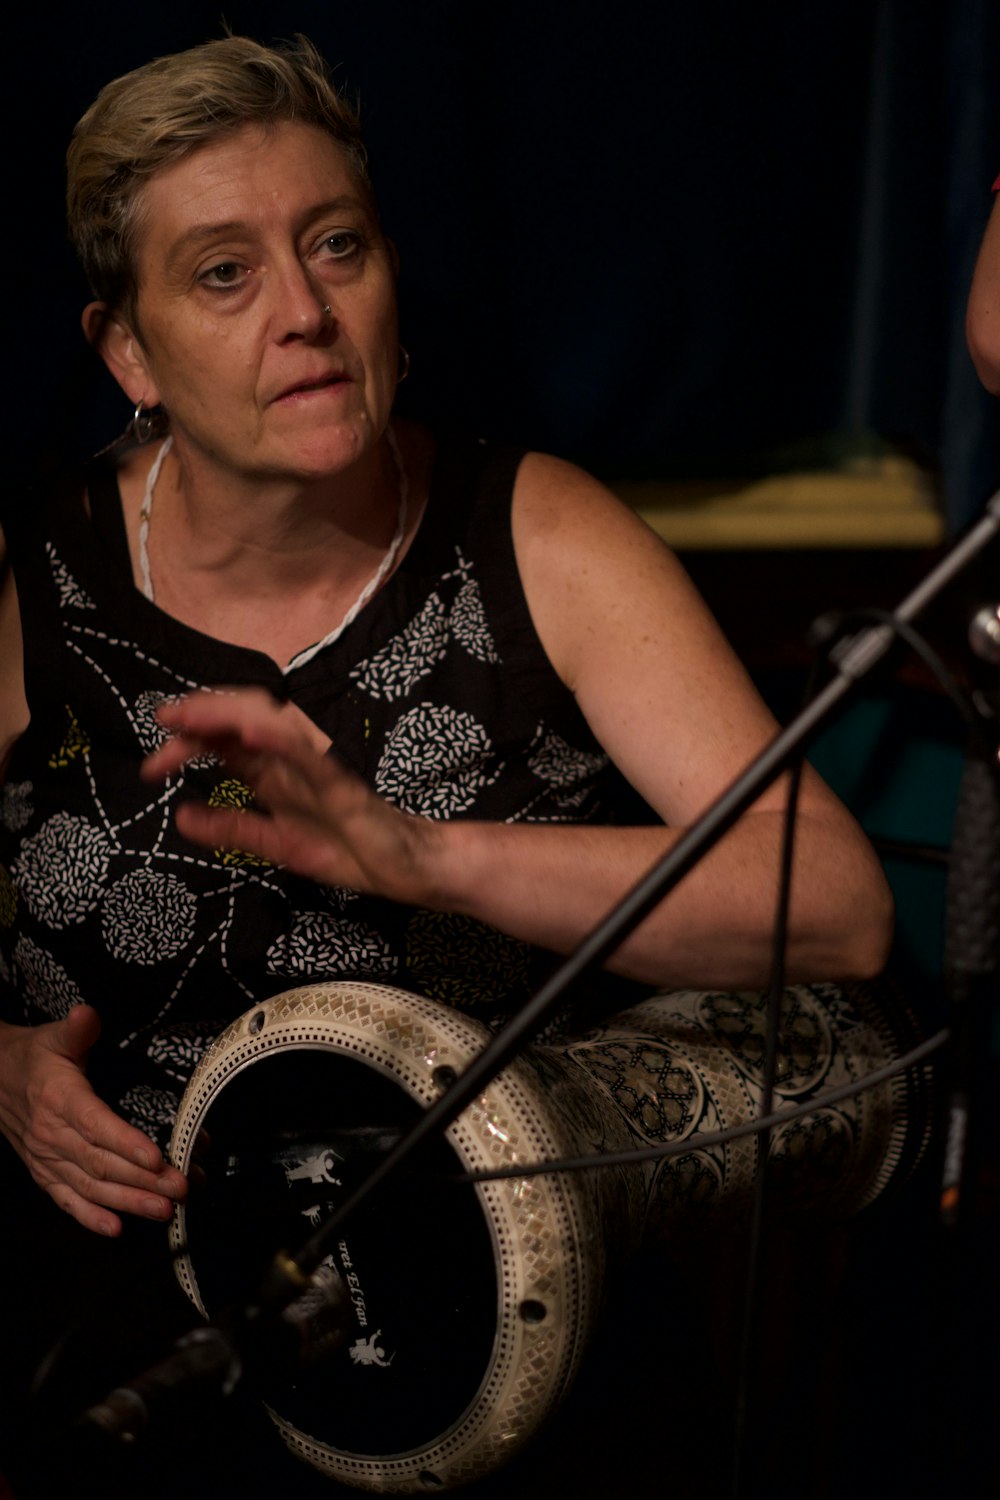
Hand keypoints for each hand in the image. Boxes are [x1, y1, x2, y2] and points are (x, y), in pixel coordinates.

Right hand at [0, 1006, 186, 1235]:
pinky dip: (91, 1217)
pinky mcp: (44, 1174)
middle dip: (144, 1180)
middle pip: (102, 1163)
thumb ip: (77, 1030)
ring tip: (164, 1210)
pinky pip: (67, 1201)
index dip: (127, 1143)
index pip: (97, 1125)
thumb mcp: (54, 1037)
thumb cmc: (34, 1058)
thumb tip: (87, 1015)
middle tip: (182, 1187)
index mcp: (60, 1100)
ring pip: (91, 1187)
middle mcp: (53, 1135)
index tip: (157, 1157)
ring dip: (129, 1202)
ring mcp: (48, 1159)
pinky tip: (116, 1227)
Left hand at [142, 689, 443, 904]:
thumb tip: (180, 816)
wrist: (413, 868)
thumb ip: (233, 830)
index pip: (223, 742)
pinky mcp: (343, 781)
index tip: (151, 769)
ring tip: (190, 715)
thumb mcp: (279, 845)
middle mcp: (292, 759)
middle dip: (198, 714)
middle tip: (163, 722)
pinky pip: (309, 753)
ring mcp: (318, 764)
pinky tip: (249, 733)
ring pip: (269, 721)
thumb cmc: (356, 851)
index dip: (184, 745)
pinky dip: (278, 738)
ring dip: (226, 713)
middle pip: (239, 718)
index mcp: (275, 772)